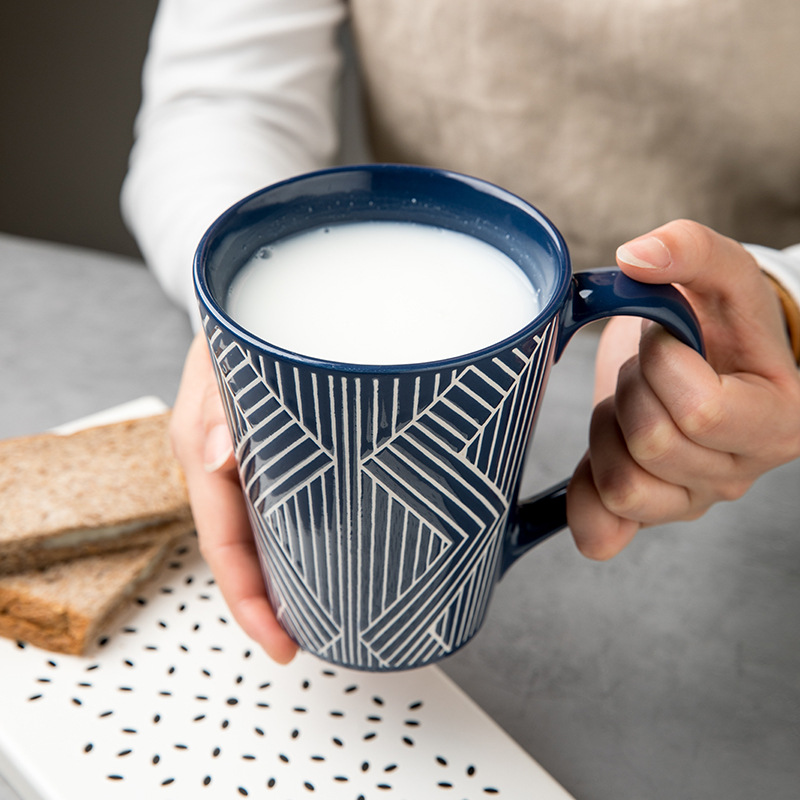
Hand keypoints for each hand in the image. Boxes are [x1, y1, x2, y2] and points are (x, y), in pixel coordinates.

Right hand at [171, 332, 297, 662]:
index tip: (281, 642)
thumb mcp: (222, 352)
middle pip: (242, 551)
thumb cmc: (241, 323)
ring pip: (261, 534)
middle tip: (309, 642)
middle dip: (270, 603)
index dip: (248, 599)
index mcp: (202, 448)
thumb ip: (215, 401)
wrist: (257, 301)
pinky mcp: (270, 455)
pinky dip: (297, 538)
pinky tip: (324, 553)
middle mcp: (221, 467)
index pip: (223, 542)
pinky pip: (278, 505)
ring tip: (324, 614)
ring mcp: (244, 464)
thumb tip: (218, 458)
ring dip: (285, 577)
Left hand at [568, 220, 799, 558]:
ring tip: (629, 403)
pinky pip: (600, 530)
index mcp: (777, 421)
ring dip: (606, 431)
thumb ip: (689, 250)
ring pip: (621, 484)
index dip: (663, 363)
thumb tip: (635, 256)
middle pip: (653, 443)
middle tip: (645, 371)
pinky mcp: (646, 517)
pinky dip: (584, 495)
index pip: (701, 410)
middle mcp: (738, 473)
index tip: (668, 340)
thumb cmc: (720, 325)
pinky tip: (598, 455)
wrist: (708, 361)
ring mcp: (690, 501)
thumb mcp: (720, 275)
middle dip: (632, 390)